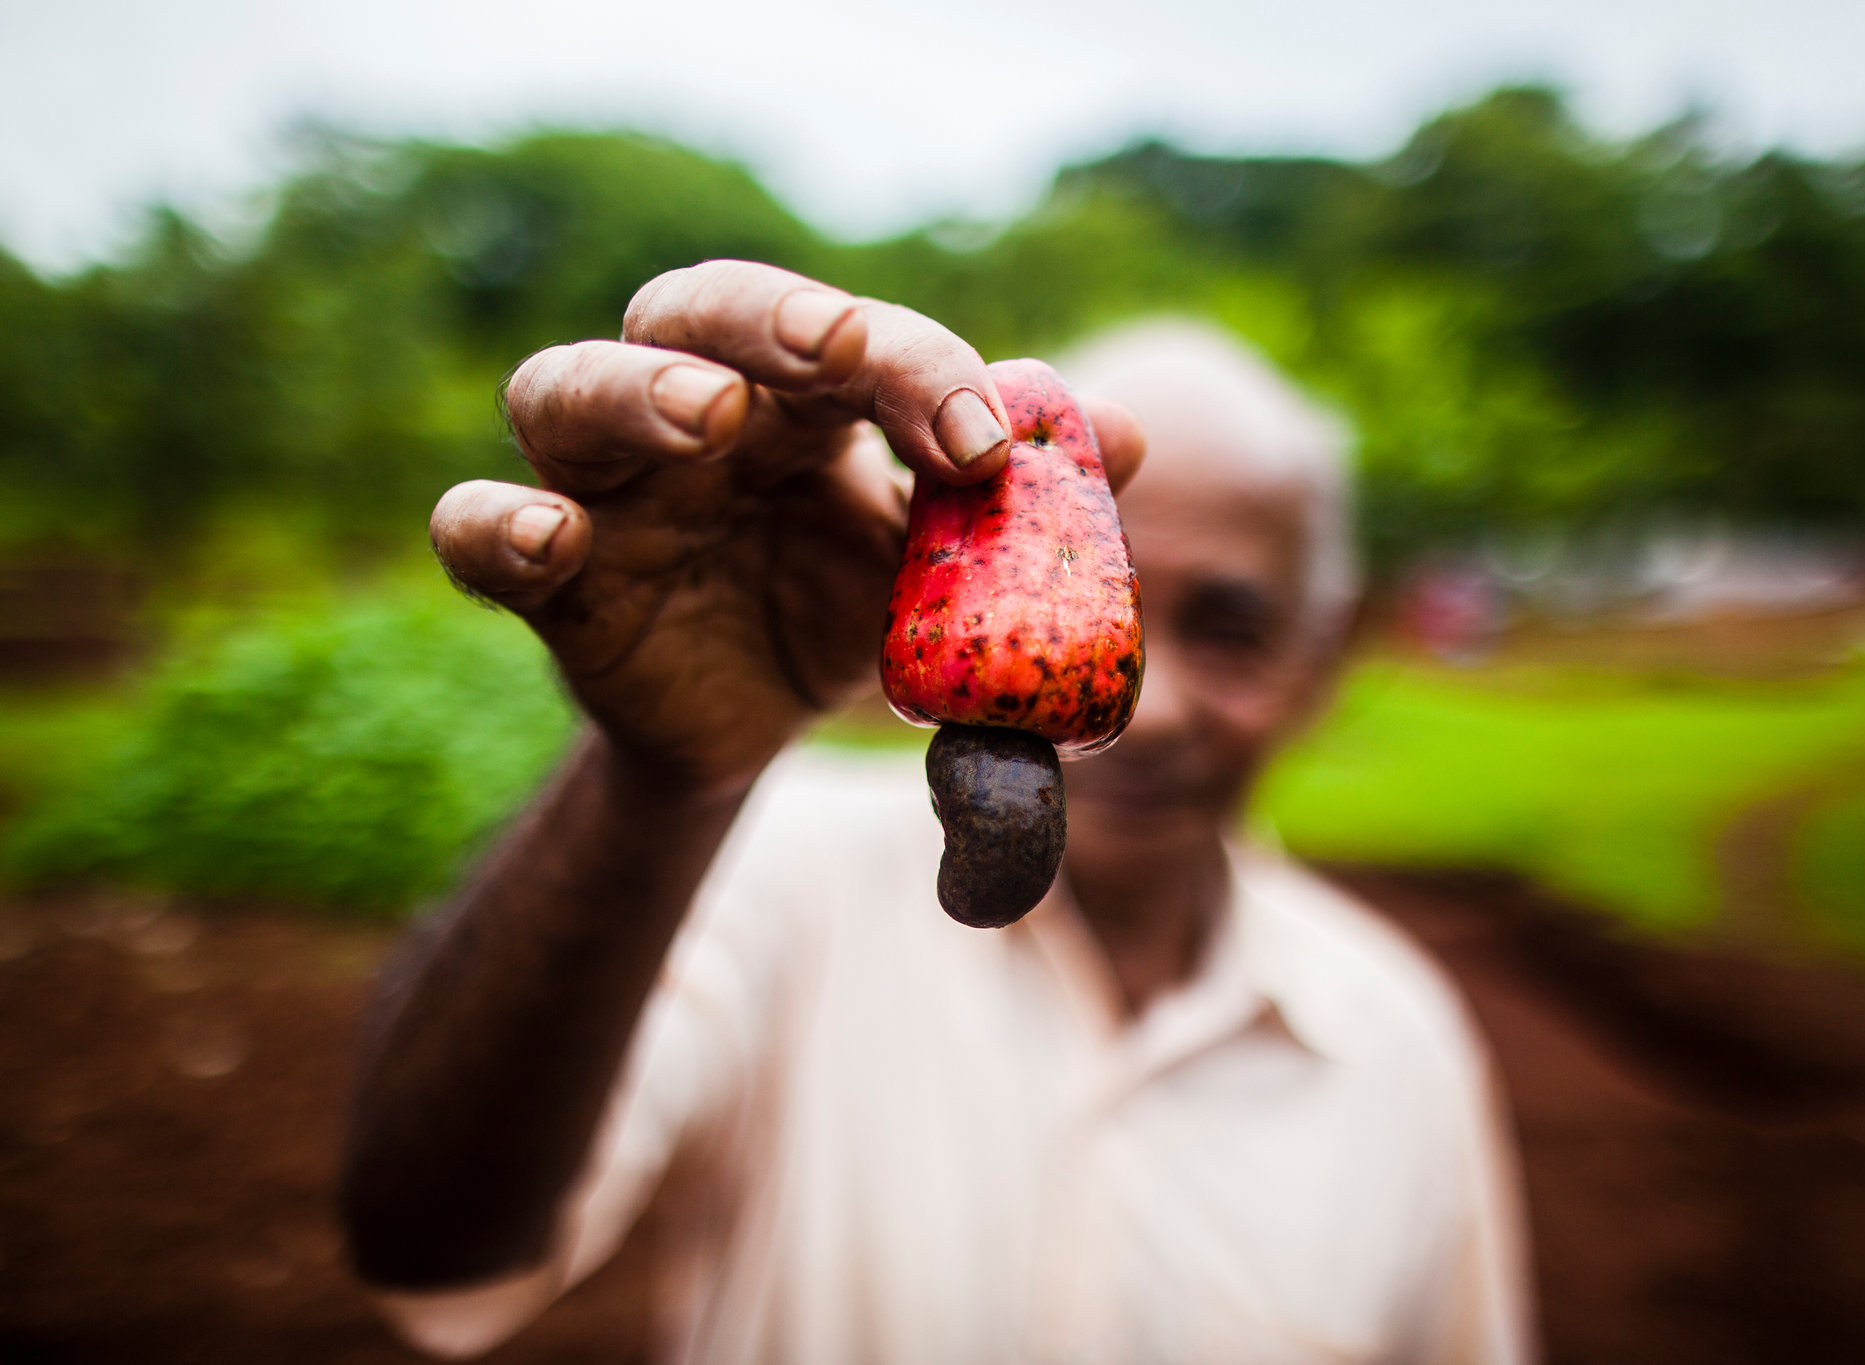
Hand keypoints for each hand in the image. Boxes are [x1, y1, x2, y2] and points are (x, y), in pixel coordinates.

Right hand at [429, 261, 1144, 790]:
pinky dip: (497, 522)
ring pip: (563, 387)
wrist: (758, 722)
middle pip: (689, 312)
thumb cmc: (845, 606)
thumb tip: (1126, 432)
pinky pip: (476, 529)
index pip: (840, 337)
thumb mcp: (939, 564)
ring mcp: (606, 488)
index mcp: (797, 395)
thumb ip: (1018, 505)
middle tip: (835, 352)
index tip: (982, 437)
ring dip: (631, 389)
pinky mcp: (550, 577)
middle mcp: (691, 412)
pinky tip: (552, 537)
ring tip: (706, 417)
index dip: (911, 364)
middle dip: (765, 321)